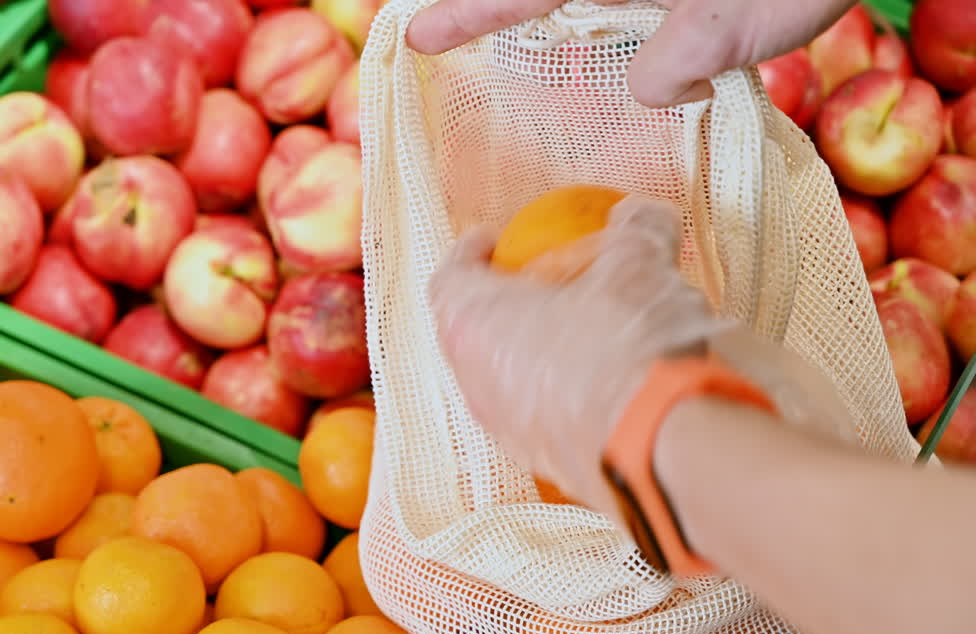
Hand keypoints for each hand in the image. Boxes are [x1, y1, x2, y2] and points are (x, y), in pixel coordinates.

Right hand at [405, 0, 856, 106]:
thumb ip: (687, 55)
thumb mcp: (749, 17)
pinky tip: (606, 29)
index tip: (419, 34)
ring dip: (539, 5)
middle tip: (445, 23)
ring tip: (504, 24)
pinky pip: (612, 4)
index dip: (467, 13)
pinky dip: (599, 16)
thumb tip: (656, 89)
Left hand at [429, 196, 725, 520]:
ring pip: (505, 378)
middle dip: (505, 304)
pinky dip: (561, 394)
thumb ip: (636, 229)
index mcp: (473, 321)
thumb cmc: (627, 343)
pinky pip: (541, 416)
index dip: (470, 253)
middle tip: (544, 284)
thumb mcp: (638, 264)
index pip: (450, 277)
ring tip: (583, 331)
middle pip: (473, 330)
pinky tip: (607, 382)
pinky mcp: (543, 463)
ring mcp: (505, 428)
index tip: (495, 239)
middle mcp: (473, 380)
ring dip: (535, 352)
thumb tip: (640, 215)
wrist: (661, 447)